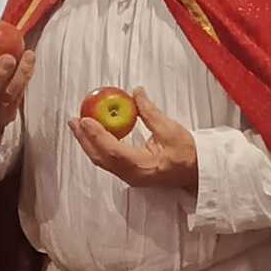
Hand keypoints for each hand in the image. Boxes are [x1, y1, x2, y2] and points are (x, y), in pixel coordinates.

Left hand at [69, 90, 197, 192]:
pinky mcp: (130, 174)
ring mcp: (130, 177)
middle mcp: (132, 175)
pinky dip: (98, 147)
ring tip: (79, 126)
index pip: (113, 150)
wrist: (197, 172)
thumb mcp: (170, 129)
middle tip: (74, 121)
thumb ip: (149, 111)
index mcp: (142, 166)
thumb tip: (136, 93)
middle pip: (101, 157)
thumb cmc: (187, 154)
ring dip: (89, 143)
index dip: (96, 134)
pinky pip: (108, 161)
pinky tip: (95, 135)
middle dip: (84, 139)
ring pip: (102, 161)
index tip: (85, 119)